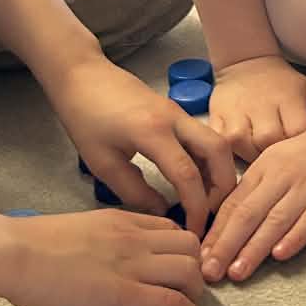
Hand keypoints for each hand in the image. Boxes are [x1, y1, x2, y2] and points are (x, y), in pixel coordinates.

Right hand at [1, 209, 207, 305]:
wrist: (14, 253)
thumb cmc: (28, 247)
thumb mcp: (76, 232)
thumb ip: (99, 242)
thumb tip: (102, 262)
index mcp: (120, 221)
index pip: (170, 228)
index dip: (182, 249)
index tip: (179, 267)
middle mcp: (134, 237)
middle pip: (190, 246)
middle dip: (196, 269)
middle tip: (188, 290)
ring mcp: (132, 264)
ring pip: (190, 271)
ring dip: (196, 294)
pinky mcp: (126, 295)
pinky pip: (174, 304)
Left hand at [48, 53, 236, 237]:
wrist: (82, 75)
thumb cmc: (85, 116)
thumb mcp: (102, 162)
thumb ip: (134, 191)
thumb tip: (162, 212)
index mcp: (152, 132)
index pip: (188, 175)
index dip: (196, 207)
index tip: (194, 230)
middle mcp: (175, 119)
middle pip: (219, 152)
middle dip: (222, 187)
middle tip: (210, 213)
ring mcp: (179, 113)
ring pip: (217, 142)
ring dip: (219, 172)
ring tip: (206, 200)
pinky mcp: (177, 112)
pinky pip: (204, 137)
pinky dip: (208, 161)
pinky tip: (196, 180)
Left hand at [201, 118, 305, 282]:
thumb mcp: (274, 165)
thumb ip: (253, 194)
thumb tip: (224, 230)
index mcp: (262, 171)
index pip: (233, 205)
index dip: (216, 234)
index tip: (201, 258)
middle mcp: (281, 178)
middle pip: (248, 214)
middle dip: (226, 245)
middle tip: (210, 272)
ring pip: (276, 220)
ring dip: (254, 248)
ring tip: (237, 272)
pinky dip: (295, 237)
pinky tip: (279, 255)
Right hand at [209, 55, 305, 161]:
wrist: (246, 66)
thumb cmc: (284, 85)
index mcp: (289, 99)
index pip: (298, 134)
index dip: (303, 150)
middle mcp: (262, 107)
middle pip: (271, 146)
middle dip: (280, 159)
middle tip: (286, 163)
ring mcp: (237, 116)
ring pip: (247, 151)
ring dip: (257, 161)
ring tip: (266, 160)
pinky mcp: (217, 123)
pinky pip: (225, 150)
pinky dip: (235, 157)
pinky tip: (245, 156)